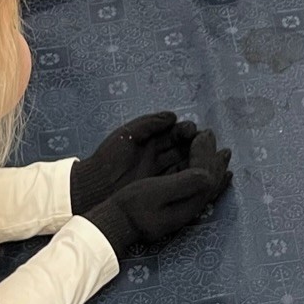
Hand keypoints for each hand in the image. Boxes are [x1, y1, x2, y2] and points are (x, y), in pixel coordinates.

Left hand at [69, 111, 199, 214]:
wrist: (93, 186)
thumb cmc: (107, 158)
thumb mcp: (127, 135)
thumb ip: (149, 123)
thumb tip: (173, 116)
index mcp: (151, 139)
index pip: (175, 133)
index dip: (186, 131)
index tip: (194, 131)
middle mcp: (159, 154)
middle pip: (184, 147)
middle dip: (197, 145)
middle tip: (208, 144)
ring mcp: (160, 171)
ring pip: (184, 163)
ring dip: (198, 161)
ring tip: (210, 159)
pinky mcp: (159, 186)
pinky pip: (179, 179)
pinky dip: (191, 176)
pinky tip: (202, 175)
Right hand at [84, 131, 231, 255]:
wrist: (114, 226)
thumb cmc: (132, 208)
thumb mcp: (156, 192)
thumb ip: (184, 183)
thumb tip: (207, 174)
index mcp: (189, 202)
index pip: (206, 173)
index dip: (206, 152)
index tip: (203, 134)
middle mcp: (191, 207)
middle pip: (211, 179)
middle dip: (213, 157)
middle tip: (213, 136)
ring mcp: (184, 209)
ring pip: (207, 184)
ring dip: (213, 165)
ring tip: (220, 151)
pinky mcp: (175, 208)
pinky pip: (199, 189)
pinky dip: (208, 176)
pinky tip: (209, 173)